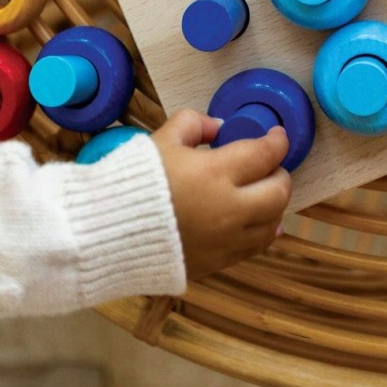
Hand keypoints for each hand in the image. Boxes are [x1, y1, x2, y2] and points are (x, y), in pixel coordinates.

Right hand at [152, 110, 290, 279]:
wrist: (107, 232)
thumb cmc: (135, 181)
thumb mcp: (163, 139)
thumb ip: (194, 124)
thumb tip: (219, 127)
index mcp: (216, 173)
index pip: (265, 154)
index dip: (278, 141)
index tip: (277, 136)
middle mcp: (229, 209)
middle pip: (279, 192)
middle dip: (280, 174)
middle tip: (269, 165)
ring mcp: (226, 241)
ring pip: (273, 223)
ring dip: (273, 205)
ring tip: (261, 193)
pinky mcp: (217, 263)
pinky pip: (254, 248)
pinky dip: (261, 231)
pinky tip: (256, 222)